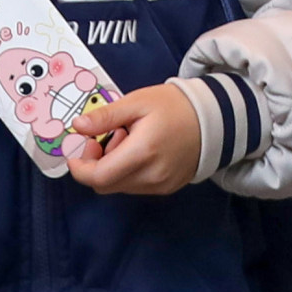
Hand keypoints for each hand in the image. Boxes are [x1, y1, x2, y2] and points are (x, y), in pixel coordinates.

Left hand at [60, 79, 205, 195]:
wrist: (213, 119)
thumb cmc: (174, 106)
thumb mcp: (137, 102)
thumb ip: (106, 116)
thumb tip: (78, 126)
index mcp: (142, 153)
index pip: (98, 177)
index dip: (80, 168)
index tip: (79, 149)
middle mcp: (151, 176)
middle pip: (105, 185)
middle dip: (96, 164)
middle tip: (107, 137)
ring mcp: (160, 186)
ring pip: (119, 186)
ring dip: (113, 168)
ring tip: (128, 140)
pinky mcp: (167, 189)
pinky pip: (135, 186)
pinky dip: (128, 172)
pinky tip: (140, 151)